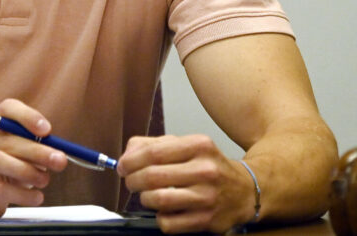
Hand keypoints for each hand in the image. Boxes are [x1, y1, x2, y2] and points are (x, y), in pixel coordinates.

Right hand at [0, 98, 67, 216]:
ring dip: (28, 171)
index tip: (47, 130)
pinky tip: (37, 197)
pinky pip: (0, 189)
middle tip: (60, 161)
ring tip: (45, 180)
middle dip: (37, 150)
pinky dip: (23, 194)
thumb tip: (58, 154)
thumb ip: (37, 146)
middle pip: (8, 139)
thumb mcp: (21, 150)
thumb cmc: (9, 165)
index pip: (7, 108)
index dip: (28, 116)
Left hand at [117, 135, 255, 232]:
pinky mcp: (207, 221)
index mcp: (198, 145)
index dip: (131, 160)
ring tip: (146, 195)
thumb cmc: (208, 166)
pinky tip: (164, 210)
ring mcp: (207, 197)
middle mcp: (205, 170)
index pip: (153, 152)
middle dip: (133, 180)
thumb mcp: (186, 145)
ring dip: (144, 199)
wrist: (245, 191)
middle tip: (130, 181)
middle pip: (153, 176)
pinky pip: (169, 223)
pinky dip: (159, 217)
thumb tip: (127, 155)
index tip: (122, 166)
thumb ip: (153, 144)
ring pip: (159, 200)